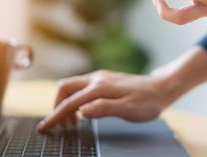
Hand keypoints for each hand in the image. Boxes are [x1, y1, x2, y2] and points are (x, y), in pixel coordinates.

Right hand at [36, 47, 206, 132]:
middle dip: (57, 106)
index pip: (70, 102)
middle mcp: (97, 79)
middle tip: (62, 126)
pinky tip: (83, 112)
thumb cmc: (148, 101)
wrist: (162, 88)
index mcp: (99, 87)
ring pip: (72, 87)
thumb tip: (82, 111)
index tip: (44, 128)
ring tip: (72, 123)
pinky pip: (82, 88)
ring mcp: (100, 77)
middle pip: (65, 88)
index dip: (55, 116)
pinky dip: (76, 100)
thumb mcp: (128, 109)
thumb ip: (104, 109)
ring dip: (67, 103)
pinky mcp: (105, 80)